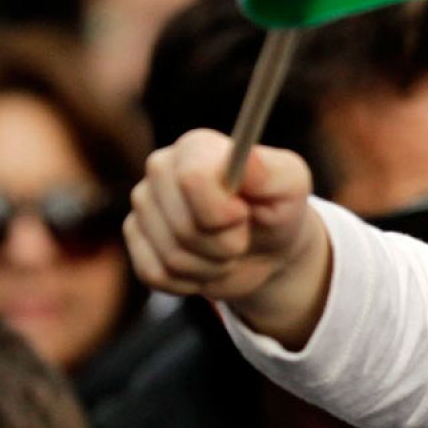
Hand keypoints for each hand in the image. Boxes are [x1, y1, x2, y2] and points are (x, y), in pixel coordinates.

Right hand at [125, 129, 329, 345]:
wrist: (267, 248)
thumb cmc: (279, 208)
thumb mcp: (291, 187)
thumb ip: (275, 172)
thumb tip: (247, 160)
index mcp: (197, 147)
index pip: (193, 178)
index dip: (223, 210)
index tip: (244, 215)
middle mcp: (161, 169)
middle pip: (185, 225)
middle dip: (225, 243)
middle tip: (242, 234)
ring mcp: (144, 205)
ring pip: (172, 256)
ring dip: (213, 264)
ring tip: (228, 249)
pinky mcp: (135, 240)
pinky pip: (156, 275)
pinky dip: (191, 280)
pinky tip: (206, 262)